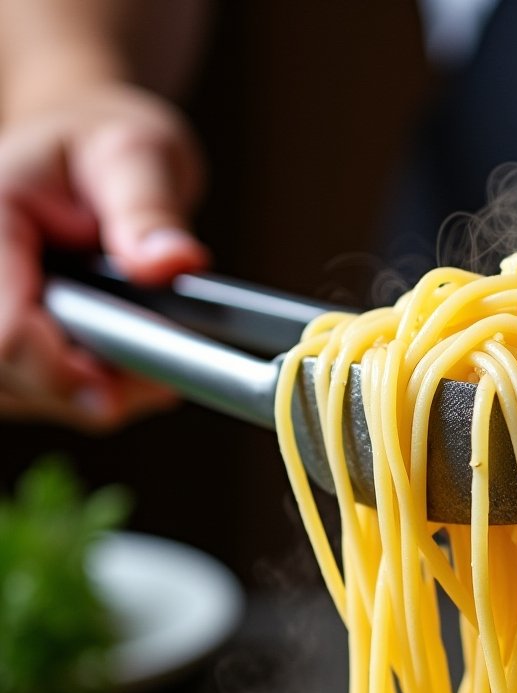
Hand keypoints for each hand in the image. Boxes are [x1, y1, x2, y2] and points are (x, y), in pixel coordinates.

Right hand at [0, 82, 208, 428]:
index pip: (5, 332)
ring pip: (21, 394)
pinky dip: (78, 392)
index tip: (120, 393)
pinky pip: (29, 393)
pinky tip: (116, 366)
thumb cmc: (104, 147)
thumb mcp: (136, 154)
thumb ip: (149, 211)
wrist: (84, 157)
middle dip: (88, 389)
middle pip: (12, 375)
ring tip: (143, 362)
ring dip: (87, 395)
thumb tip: (174, 264)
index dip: (61, 375)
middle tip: (158, 379)